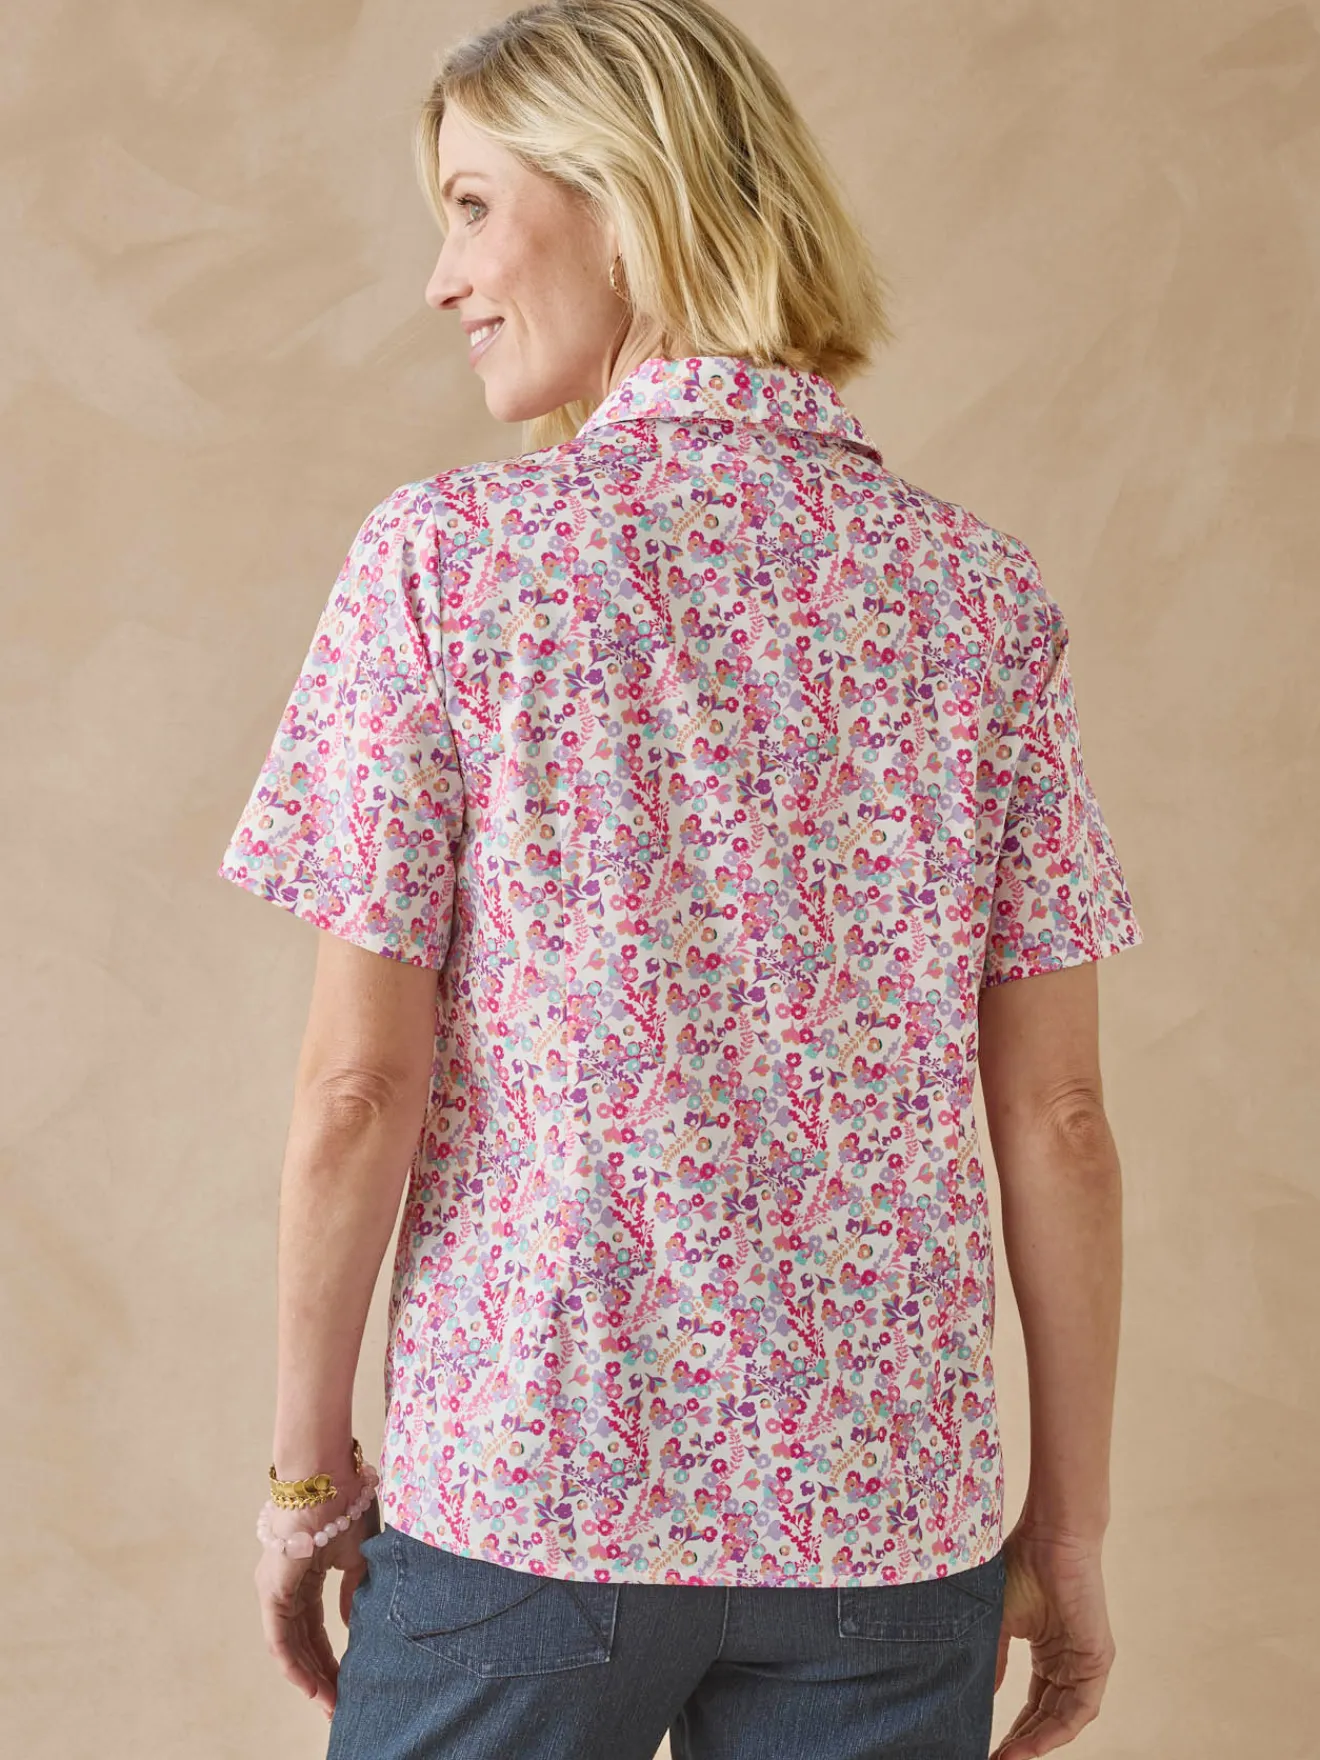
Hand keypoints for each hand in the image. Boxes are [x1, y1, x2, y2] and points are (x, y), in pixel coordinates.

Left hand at [254, 1489, 379, 1719]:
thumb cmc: (346, 1505)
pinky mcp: (272, 1593)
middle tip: (340, 1703)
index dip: (333, 1655)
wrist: (326, 1480)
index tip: (350, 1680)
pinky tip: (310, 1688)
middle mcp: (287, 1586)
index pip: (318, 1626)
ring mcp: (276, 1590)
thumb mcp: (359, 1554)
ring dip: (310, 1677)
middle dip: (323, 1674)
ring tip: (330, 1704)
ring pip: (291, 1647)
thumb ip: (354, 1589)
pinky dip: (294, 1667)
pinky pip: (280, 1641)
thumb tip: (350, 1621)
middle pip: (304, 1642)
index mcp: (307, 1574)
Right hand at [990, 1519, 1115, 1759]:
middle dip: (1020, 1743)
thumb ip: (993, 1662)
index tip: (988, 1749)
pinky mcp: (1098, 1661)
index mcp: (1048, 1653)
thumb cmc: (1022, 1566)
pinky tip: (1030, 1745)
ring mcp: (1085, 1664)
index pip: (1032, 1704)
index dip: (1011, 1730)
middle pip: (1045, 1717)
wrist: (1050, 1537)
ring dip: (1036, 1743)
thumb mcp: (999, 1622)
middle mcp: (1068, 1663)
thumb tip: (979, 1699)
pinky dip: (1056, 1731)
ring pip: (1062, 1719)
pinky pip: (1080, 1710)